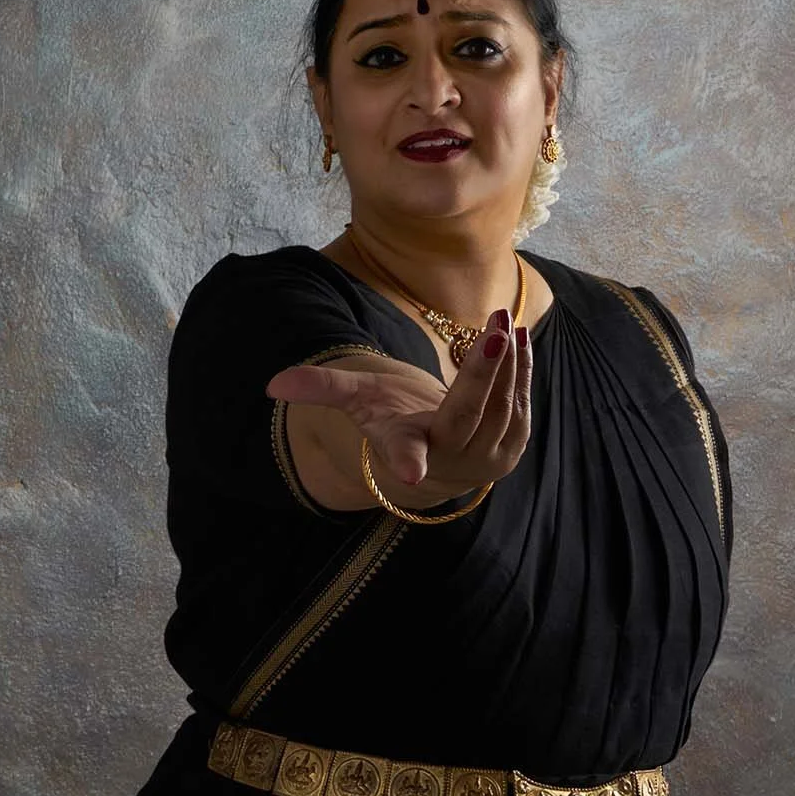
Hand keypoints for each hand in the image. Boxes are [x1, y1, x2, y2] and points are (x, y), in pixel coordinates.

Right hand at [265, 309, 532, 493]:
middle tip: (496, 328)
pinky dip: (521, 369)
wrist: (437, 455)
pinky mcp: (513, 448)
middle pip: (470, 413)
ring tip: (503, 320)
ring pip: (503, 404)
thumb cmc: (393, 421)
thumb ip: (320, 389)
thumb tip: (273, 385)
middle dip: (485, 372)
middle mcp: (450, 462)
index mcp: (407, 451)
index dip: (407, 462)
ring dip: (507, 361)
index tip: (411, 474)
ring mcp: (487, 460)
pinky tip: (517, 337)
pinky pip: (520, 403)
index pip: (404, 457)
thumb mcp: (357, 402)